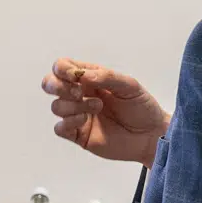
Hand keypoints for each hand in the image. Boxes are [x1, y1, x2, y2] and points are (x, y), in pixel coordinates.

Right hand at [41, 59, 169, 166]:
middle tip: (78, 92)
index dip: (62, 69)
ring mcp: (78, 115)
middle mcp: (80, 95)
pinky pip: (60, 128)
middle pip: (50, 84)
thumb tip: (81, 75)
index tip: (74, 76)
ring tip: (98, 107)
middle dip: (57, 86)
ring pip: (56, 106)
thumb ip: (106, 77)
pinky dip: (67, 122)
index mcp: (89, 78)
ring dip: (73, 105)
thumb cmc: (142, 107)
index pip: (62, 67)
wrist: (151, 135)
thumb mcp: (129, 85)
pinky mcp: (78, 134)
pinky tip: (84, 120)